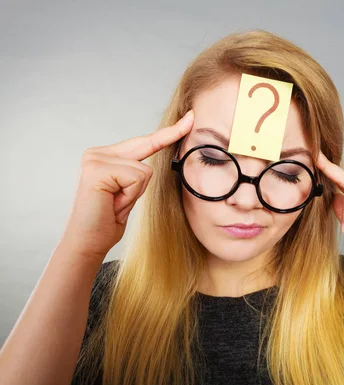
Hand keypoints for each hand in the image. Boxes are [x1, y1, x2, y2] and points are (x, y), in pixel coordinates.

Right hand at [59, 109, 194, 259]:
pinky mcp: (98, 169)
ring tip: (115, 204)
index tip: (191, 118)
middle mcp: (98, 152)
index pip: (145, 141)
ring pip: (146, 170)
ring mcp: (96, 158)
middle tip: (119, 201)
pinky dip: (131, 196)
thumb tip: (160, 162)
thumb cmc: (108, 220)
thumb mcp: (130, 192)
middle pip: (148, 151)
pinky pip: (137, 178)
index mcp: (107, 155)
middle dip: (145, 176)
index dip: (170, 132)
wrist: (88, 242)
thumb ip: (140, 173)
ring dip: (136, 193)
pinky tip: (112, 203)